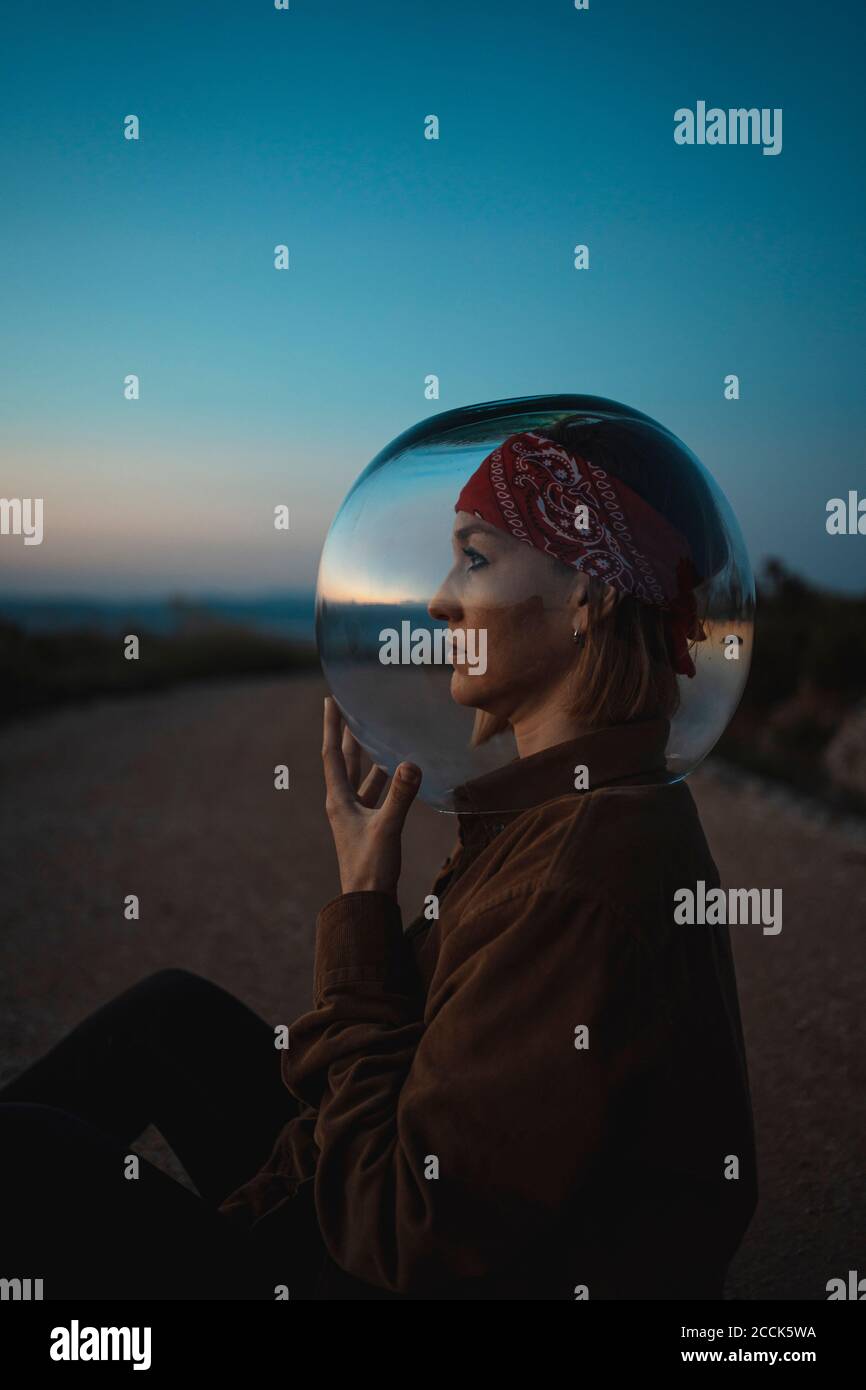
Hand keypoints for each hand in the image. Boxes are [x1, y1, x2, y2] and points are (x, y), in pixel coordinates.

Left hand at [322, 695, 421, 898]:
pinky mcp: (368, 825)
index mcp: (339, 800)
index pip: (333, 755)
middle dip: (346, 734)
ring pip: (360, 776)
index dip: (332, 726)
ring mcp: (355, 815)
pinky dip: (382, 778)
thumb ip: (400, 796)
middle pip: (343, 760)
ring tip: (371, 730)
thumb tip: (410, 763)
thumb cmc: (371, 867)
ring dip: (365, 754)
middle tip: (348, 707)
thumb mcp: (387, 828)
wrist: (367, 902)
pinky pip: (374, 792)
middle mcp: (343, 804)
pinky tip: (394, 770)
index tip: (330, 701)